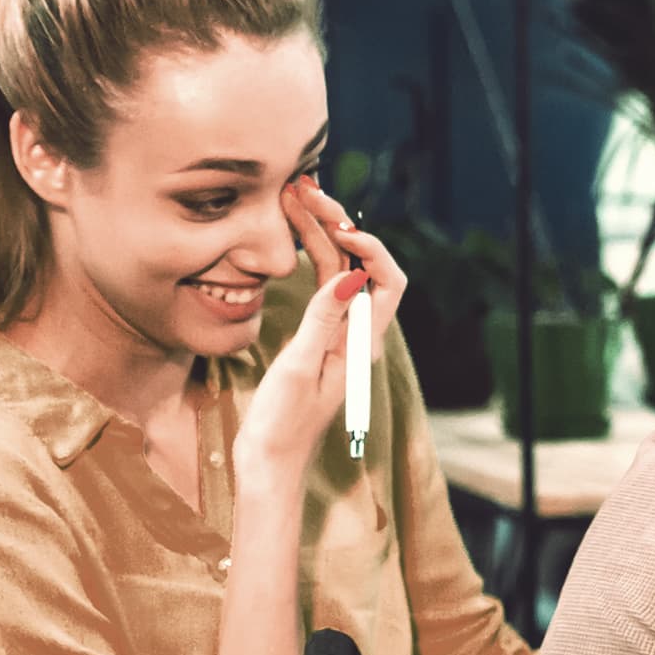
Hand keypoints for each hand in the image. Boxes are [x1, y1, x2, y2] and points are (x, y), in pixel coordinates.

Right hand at [236, 180, 398, 495]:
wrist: (267, 465)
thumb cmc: (282, 426)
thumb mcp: (299, 369)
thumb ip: (322, 321)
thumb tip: (348, 274)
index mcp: (363, 343)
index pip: (387, 281)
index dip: (369, 248)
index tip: (336, 227)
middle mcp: (357, 334)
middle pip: (359, 268)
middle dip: (337, 226)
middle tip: (305, 189)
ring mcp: (337, 334)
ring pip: (337, 273)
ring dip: (320, 235)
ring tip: (294, 197)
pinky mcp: (315, 338)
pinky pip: (319, 288)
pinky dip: (307, 258)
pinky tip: (290, 233)